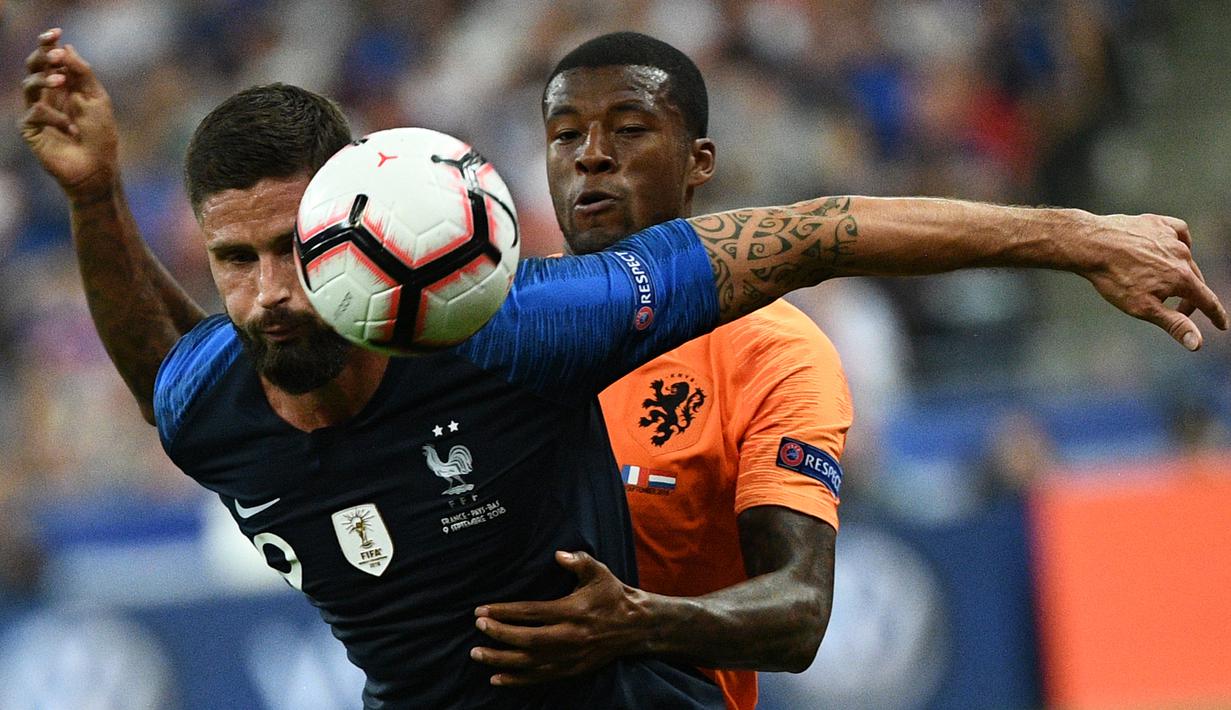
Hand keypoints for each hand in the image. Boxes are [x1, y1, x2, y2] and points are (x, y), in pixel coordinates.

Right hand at [21, 28, 118, 200]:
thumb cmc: (101, 135)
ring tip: (61, 83)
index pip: (51, 59)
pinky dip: (54, 117)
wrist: (97, 168)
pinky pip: (35, 112)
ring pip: (29, 84)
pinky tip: (70, 129)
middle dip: (42, 56)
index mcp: (65, 86)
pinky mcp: (30, 129)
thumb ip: (82, 73)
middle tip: (54, 56)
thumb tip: (66, 47)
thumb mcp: (96, 99)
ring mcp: (37, 111)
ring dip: (45, 80)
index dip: (49, 44)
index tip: (56, 33)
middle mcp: (49, 96)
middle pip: (34, 67)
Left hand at [471, 551, 651, 685]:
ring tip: (478, 653)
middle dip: (498, 634)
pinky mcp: (572, 670)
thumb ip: (579, 561)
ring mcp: (570, 656)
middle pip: (526, 639)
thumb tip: (559, 554)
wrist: (636, 626)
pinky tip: (497, 678)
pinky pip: (540, 677)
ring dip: (501, 659)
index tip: (482, 610)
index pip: (531, 612)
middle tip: (478, 627)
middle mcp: (569, 636)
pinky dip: (517, 679)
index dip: (504, 611)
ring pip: (529, 662)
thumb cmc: (614, 595)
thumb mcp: (599, 572)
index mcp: (572, 611)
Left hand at [1080, 212, 1227, 349]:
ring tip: (1166, 284)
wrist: (1092, 244)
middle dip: (1191, 298)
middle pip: (1195, 281)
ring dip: (1181, 273)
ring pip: (1185, 258)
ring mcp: (1170, 237)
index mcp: (1182, 278)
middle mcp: (1182, 255)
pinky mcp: (1157, 223)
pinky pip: (1178, 233)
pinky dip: (1179, 243)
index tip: (1222, 325)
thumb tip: (1198, 343)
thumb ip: (1173, 324)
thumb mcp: (1144, 308)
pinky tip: (1172, 249)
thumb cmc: (1115, 278)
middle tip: (1179, 311)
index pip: (1207, 300)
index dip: (1216, 315)